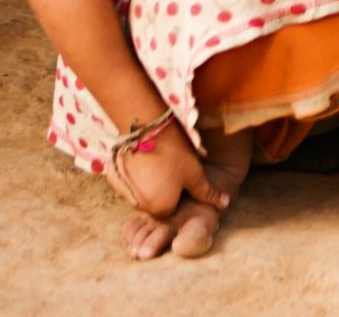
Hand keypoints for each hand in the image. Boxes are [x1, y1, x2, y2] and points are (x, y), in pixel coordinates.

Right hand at [110, 124, 226, 220]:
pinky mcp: (114, 181)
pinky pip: (127, 184)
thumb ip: (207, 192)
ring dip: (147, 184)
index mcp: (161, 209)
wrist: (145, 129)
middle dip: (163, 190)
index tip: (181, 176)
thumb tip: (225, 203)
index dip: (178, 192)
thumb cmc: (174, 153)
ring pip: (141, 194)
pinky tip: (142, 160)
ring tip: (156, 162)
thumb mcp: (194, 173)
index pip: (172, 208)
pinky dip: (134, 176)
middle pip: (155, 203)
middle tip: (169, 168)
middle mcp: (139, 207)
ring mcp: (124, 194)